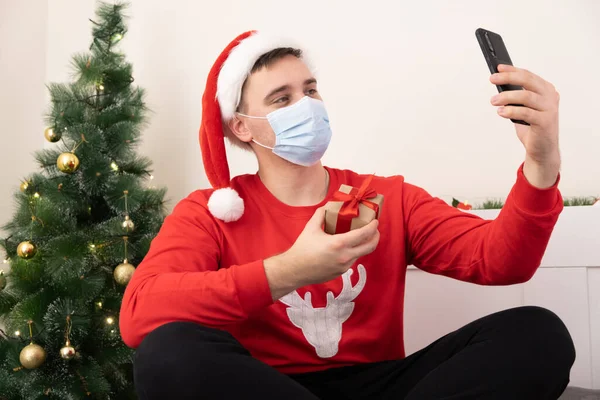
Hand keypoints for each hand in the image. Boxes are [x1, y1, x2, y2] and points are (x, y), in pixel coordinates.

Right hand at [264, 206, 379, 299]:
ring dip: (364, 245)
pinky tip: (348, 246)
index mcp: (339, 244)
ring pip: (361, 254)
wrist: (295, 270)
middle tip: (375, 230)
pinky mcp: (341, 273)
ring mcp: (344, 266)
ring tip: (361, 236)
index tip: (375, 221)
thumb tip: (329, 205)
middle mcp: (345, 256)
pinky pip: (352, 260)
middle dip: (376, 237)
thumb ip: (321, 214)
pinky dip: (354, 252)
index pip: (364, 234)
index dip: (373, 227)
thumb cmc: (302, 249)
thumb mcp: (311, 228)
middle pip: (370, 246)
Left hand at [490, 65, 560, 186]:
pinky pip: (526, 112)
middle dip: (508, 78)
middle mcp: (550, 97)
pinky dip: (511, 111)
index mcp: (546, 90)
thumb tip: (499, 84)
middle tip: (492, 79)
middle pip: (528, 81)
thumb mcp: (524, 108)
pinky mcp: (545, 122)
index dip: (512, 70)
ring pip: (526, 96)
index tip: (498, 68)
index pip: (528, 75)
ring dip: (506, 97)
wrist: (542, 150)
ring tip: (493, 101)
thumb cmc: (532, 128)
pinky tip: (501, 112)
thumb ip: (516, 97)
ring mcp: (549, 109)